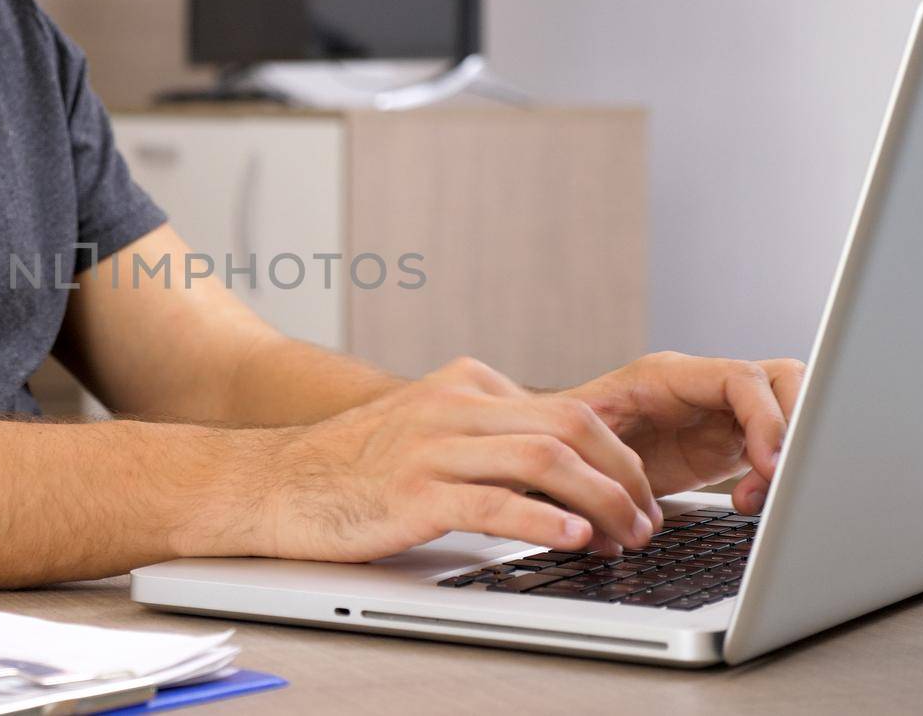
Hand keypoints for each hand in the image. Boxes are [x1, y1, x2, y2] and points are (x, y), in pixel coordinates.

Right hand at [237, 358, 661, 563]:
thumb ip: (485, 437)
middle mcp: (452, 406)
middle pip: (570, 425)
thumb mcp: (426, 430)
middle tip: (647, 520)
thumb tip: (559, 472)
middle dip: (624, 476)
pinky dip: (544, 520)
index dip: (618, 456)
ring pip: (544, 457)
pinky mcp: (412, 491)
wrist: (275, 483)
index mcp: (464, 384)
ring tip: (624, 537)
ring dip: (601, 501)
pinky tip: (572, 538)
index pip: (568, 409)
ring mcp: (431, 446)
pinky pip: (494, 502)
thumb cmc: (351, 468)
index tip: (639, 496)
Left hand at [557, 352, 804, 514]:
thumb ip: (603, 453)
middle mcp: (704, 386)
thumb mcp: (580, 437)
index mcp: (668, 375)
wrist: (566, 447)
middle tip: (776, 479)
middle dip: (793, 430)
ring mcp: (722, 411)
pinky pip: (775, 445)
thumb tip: (618, 484)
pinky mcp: (731, 440)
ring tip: (756, 497)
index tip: (771, 465)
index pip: (740, 378)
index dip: (766, 419)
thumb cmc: (565, 436)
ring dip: (787, 454)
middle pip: (783, 381)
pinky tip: (749, 502)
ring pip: (788, 408)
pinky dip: (774, 476)